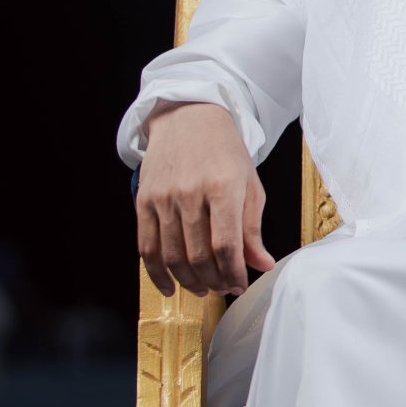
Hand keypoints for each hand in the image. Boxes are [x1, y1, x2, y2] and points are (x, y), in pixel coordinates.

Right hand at [136, 101, 275, 298]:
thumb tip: (262, 265)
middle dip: (214, 281)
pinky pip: (146, 247)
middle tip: (223, 288)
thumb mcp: (249, 184)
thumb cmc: (224, 151)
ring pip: (172, 256)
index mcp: (222, 187)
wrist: (188, 117)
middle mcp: (189, 193)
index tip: (240, 285)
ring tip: (203, 289)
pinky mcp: (143, 201)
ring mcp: (163, 198)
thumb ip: (252, 228)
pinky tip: (170, 287)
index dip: (233, 273)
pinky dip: (157, 273)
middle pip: (198, 255)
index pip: (226, 244)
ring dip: (189, 281)